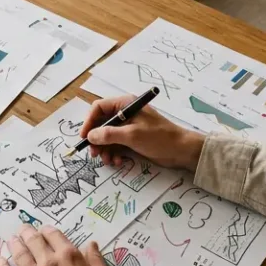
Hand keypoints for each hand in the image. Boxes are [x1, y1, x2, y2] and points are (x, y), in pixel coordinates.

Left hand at [0, 225, 114, 265]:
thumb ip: (95, 258)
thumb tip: (91, 244)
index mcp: (69, 255)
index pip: (53, 235)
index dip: (47, 230)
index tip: (43, 230)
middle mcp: (49, 262)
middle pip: (33, 241)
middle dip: (27, 233)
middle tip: (23, 229)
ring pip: (20, 255)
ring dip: (14, 245)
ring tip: (11, 240)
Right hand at [78, 95, 204, 169]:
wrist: (181, 150)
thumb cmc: (158, 137)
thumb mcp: (132, 135)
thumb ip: (109, 135)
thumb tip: (90, 136)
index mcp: (125, 104)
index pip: (99, 108)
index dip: (89, 122)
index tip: (84, 137)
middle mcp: (125, 113)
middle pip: (101, 124)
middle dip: (97, 140)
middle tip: (94, 154)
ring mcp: (128, 127)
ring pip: (107, 137)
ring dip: (105, 149)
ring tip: (108, 160)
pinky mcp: (132, 139)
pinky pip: (116, 145)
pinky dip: (114, 153)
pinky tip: (118, 161)